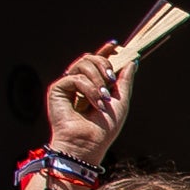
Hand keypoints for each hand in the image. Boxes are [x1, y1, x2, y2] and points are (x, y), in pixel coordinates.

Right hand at [41, 45, 128, 171]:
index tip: (115, 45)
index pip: (97, 62)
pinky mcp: (57, 90)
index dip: (105, 51)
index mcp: (93, 85)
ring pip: (82, 63)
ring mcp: (68, 85)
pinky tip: (94, 103)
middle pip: (90, 58)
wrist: (88, 144)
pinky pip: (75, 77)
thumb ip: (125, 80)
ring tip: (104, 98)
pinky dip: (88, 89)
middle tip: (111, 81)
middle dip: (104, 64)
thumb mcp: (122, 101)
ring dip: (98, 79)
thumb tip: (132, 61)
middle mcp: (79, 83)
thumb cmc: (104, 129)